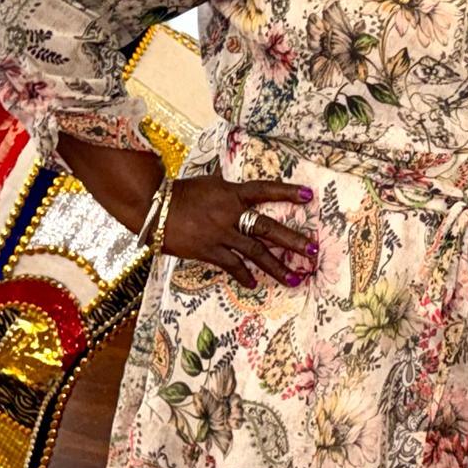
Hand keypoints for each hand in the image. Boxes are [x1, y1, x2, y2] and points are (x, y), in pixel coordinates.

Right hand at [160, 174, 317, 288]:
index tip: (309, 195)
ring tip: (295, 277)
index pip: (266, 190)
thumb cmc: (182, 193)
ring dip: (276, 266)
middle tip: (313, 251)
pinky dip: (244, 275)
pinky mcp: (208, 251)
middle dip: (293, 240)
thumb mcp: (211, 184)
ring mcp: (221, 234)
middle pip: (268, 228)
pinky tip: (255, 283)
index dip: (287, 191)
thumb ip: (231, 191)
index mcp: (233, 193)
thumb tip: (245, 195)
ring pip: (255, 252)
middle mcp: (231, 213)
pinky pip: (232, 265)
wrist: (154, 208)